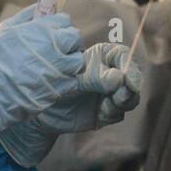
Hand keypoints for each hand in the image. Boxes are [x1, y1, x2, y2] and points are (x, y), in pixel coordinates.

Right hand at [0, 4, 83, 151]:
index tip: (52, 31)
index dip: (58, 25)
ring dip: (69, 61)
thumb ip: (25, 17)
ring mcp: (59, 70)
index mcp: (41, 30)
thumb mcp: (4, 31)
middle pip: (75, 38)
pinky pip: (73, 81)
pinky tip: (52, 80)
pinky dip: (66, 80)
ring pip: (78, 60)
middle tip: (55, 48)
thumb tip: (40, 7)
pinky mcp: (59, 90)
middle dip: (67, 41)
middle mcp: (54, 48)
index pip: (65, 20)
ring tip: (54, 65)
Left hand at [0, 43, 141, 166]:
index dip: (129, 66)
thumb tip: (119, 78)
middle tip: (119, 98)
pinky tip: (99, 115)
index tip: (129, 81)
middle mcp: (109, 73)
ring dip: (121, 103)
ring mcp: (108, 93)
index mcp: (100, 57)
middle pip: (132, 77)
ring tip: (105, 107)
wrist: (39, 110)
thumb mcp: (72, 78)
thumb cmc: (51, 83)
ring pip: (129, 97)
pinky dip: (111, 114)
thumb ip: (95, 77)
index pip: (123, 55)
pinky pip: (118, 113)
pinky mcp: (105, 110)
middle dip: (130, 88)